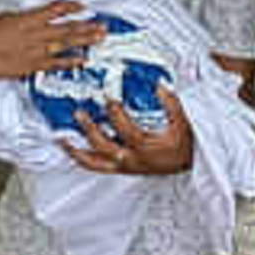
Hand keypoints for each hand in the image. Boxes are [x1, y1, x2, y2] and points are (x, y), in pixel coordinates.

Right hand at [0, 0, 104, 81]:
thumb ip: (25, 19)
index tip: (81, 6)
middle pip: (67, 27)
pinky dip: (71, 61)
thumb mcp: (5, 18)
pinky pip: (56, 63)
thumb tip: (36, 18)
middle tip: (102, 25)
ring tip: (99, 38)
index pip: (55, 8)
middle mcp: (35, 33)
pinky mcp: (33, 65)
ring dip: (84, 40)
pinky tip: (83, 59)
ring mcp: (36, 50)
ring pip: (66, 44)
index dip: (70, 7)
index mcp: (28, 18)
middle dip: (86, 25)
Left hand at [62, 87, 193, 174]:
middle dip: (89, 129)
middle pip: (103, 147)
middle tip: (79, 114)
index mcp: (145, 148)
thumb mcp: (184, 121)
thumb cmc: (187, 145)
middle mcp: (132, 160)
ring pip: (95, 164)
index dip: (114, 112)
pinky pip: (99, 166)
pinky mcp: (125, 168)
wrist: (192, 163)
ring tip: (62, 141)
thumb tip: (158, 87)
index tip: (108, 97)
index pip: (124, 129)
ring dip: (77, 152)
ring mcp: (127, 166)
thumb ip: (171, 103)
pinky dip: (85, 157)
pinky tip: (77, 148)